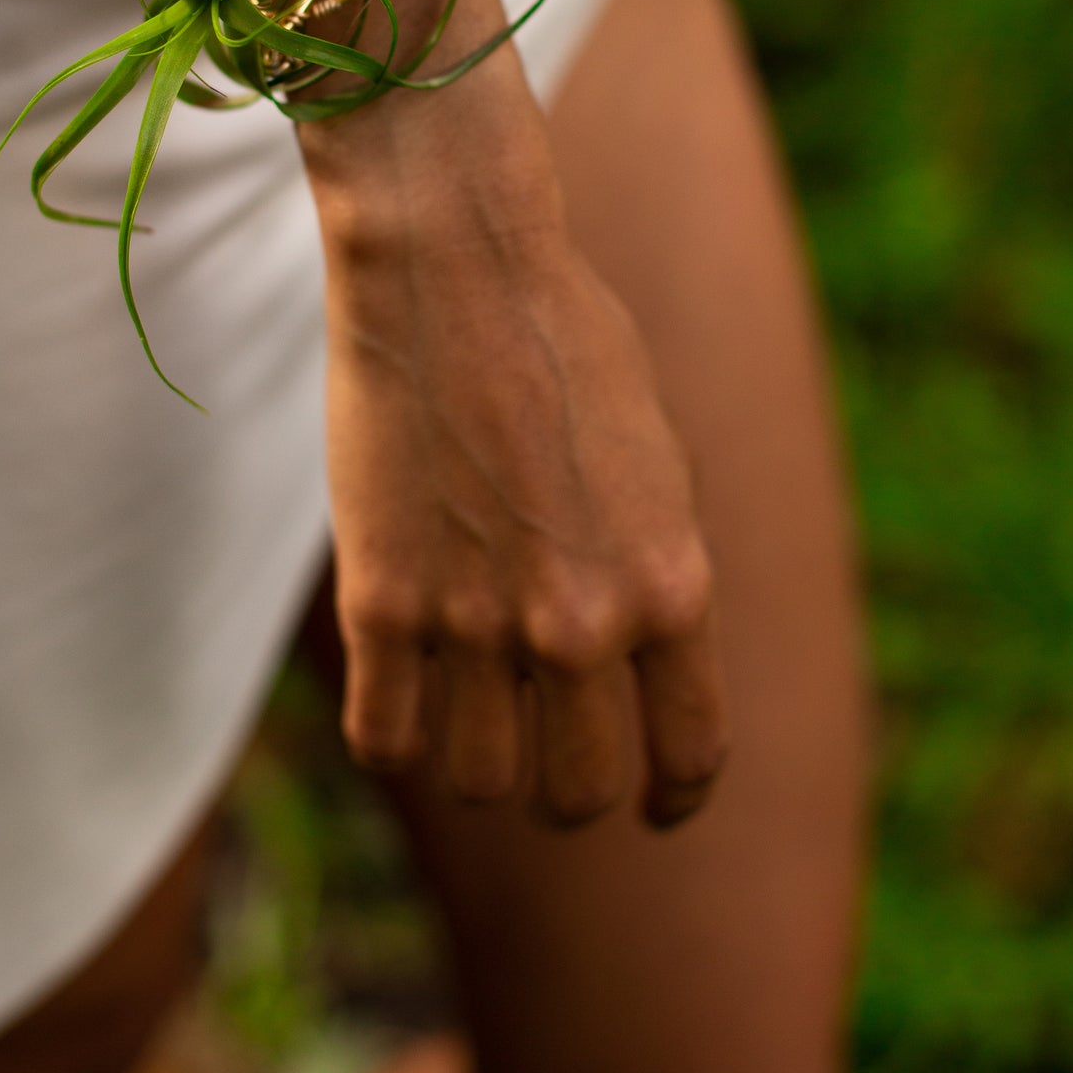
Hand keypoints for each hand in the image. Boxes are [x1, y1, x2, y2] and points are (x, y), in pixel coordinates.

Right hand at [312, 108, 728, 828]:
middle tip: (545, 760)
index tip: (657, 808)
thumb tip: (637, 657)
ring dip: (478, 765)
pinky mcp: (383, 602)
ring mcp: (477, 619)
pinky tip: (400, 701)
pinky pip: (387, 740)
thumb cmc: (561, 337)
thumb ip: (653, 569)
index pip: (690, 751)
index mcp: (672, 582)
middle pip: (578, 794)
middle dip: (567, 793)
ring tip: (468, 721)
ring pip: (482, 783)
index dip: (675, 796)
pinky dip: (395, 737)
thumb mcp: (655, 457)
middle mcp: (584, 621)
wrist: (453, 265)